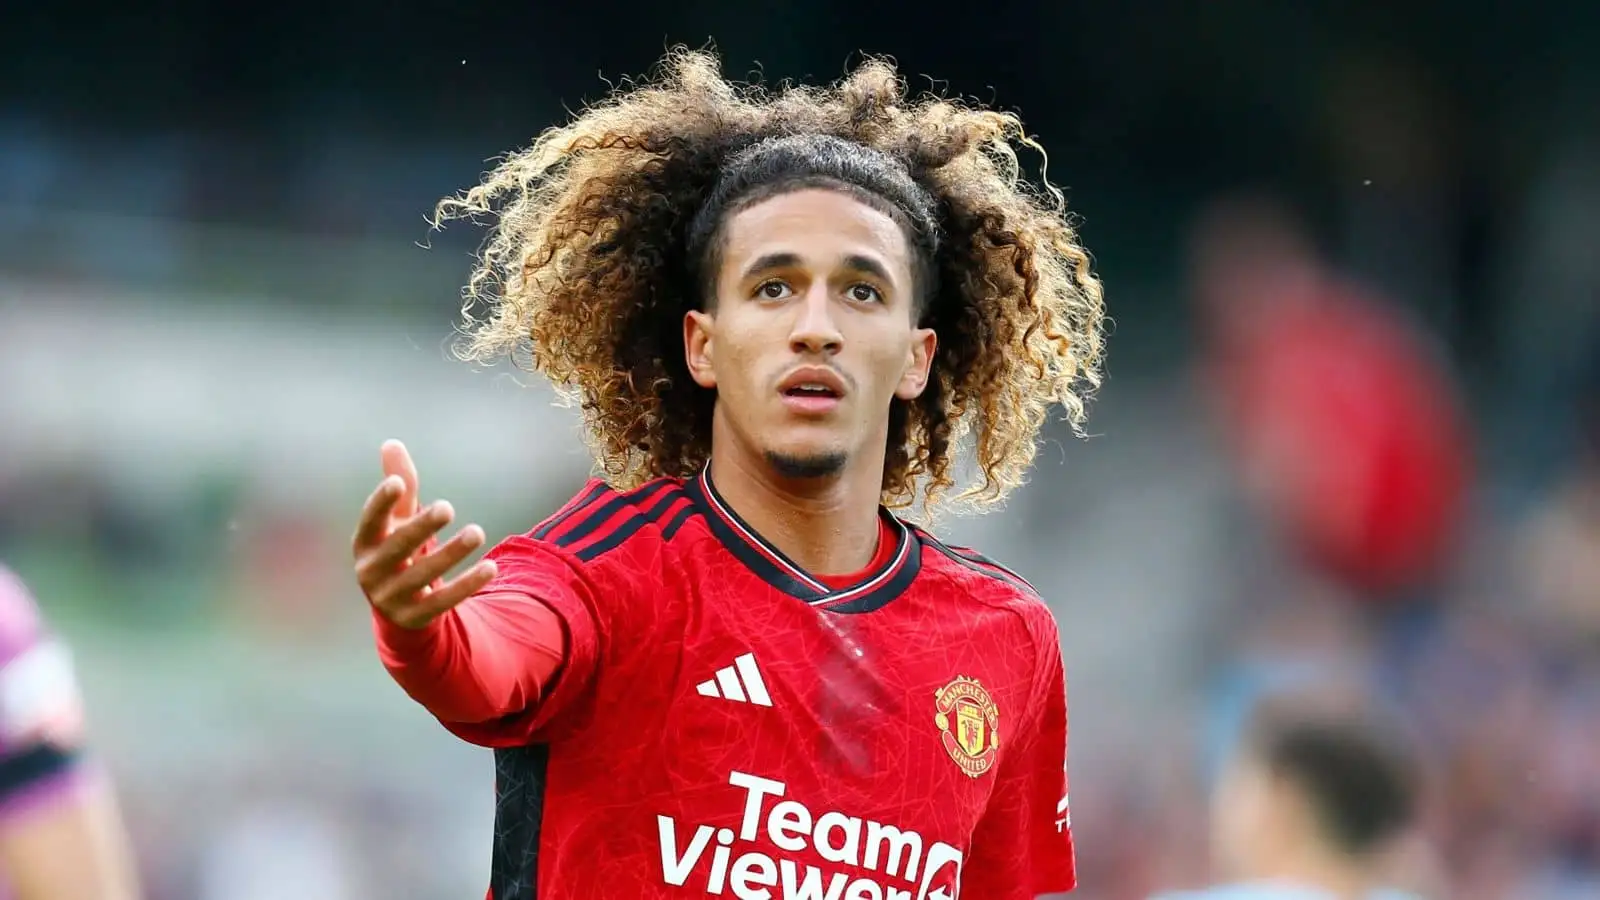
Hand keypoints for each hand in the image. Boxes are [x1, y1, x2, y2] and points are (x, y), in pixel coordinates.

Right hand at [352, 439, 497, 628]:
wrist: (397, 604)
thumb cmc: (398, 548)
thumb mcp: (397, 519)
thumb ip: (399, 485)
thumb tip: (391, 443)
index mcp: (365, 542)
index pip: (370, 520)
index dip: (381, 502)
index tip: (398, 483)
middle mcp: (371, 571)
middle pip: (398, 547)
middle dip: (421, 527)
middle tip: (447, 507)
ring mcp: (390, 597)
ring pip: (423, 575)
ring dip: (451, 553)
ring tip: (478, 532)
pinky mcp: (414, 617)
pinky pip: (443, 602)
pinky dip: (467, 584)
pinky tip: (491, 567)